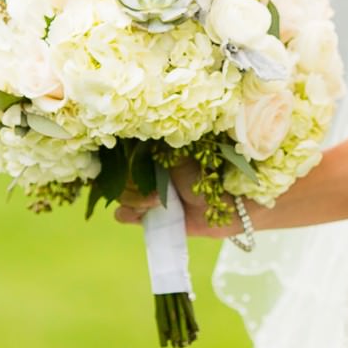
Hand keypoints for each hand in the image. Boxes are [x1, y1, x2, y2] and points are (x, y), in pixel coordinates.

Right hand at [109, 161, 245, 238]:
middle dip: (133, 185)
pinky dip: (129, 213)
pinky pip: (123, 214)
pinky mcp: (148, 216)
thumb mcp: (184, 159)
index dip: (127, 162)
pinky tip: (146, 212)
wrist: (226, 209)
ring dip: (135, 200)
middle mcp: (147, 173)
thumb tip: (142, 131)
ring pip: (120, 195)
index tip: (138, 167)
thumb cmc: (210, 177)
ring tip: (158, 203)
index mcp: (154, 155)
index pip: (125, 154)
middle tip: (156, 194)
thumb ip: (160, 149)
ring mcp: (145, 194)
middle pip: (120, 176)